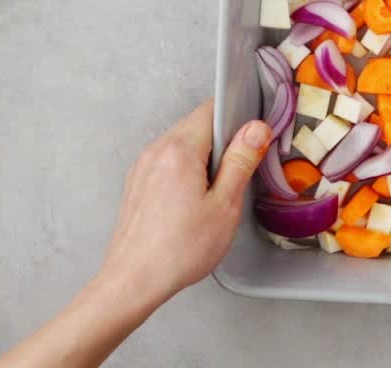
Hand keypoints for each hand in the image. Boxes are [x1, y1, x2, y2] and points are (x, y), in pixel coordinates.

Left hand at [96, 100, 270, 311]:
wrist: (134, 281)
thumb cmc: (178, 250)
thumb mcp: (224, 205)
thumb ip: (241, 160)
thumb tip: (256, 129)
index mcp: (179, 150)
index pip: (212, 110)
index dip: (237, 121)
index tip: (250, 143)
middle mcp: (156, 151)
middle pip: (196, 126)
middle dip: (221, 143)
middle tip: (235, 176)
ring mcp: (143, 167)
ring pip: (181, 145)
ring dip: (203, 159)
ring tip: (213, 195)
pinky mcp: (138, 183)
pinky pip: (167, 163)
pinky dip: (184, 172)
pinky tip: (192, 203)